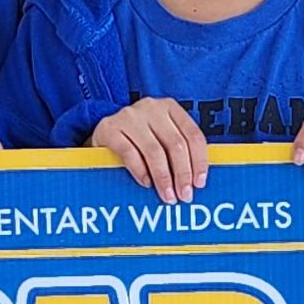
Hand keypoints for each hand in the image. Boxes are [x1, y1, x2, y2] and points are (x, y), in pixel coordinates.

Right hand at [93, 99, 207, 202]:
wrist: (103, 135)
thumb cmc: (138, 141)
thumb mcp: (161, 138)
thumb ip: (178, 151)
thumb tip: (196, 181)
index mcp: (169, 107)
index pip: (193, 134)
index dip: (199, 161)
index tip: (199, 183)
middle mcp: (151, 107)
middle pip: (175, 144)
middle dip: (182, 174)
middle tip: (184, 196)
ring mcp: (129, 116)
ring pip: (154, 150)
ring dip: (163, 177)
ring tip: (167, 196)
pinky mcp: (109, 128)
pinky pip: (129, 152)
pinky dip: (140, 171)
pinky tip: (146, 183)